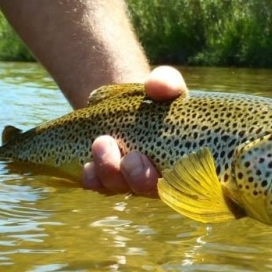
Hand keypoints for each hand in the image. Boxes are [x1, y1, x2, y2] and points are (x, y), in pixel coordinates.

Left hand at [81, 66, 186, 196]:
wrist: (125, 102)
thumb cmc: (154, 97)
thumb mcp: (164, 85)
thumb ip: (167, 82)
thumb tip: (156, 85)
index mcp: (180, 159)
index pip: (184, 180)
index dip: (176, 181)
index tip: (170, 160)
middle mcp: (156, 175)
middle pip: (147, 188)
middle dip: (138, 176)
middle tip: (132, 156)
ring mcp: (128, 179)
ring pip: (118, 186)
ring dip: (109, 169)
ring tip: (102, 142)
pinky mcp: (105, 178)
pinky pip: (97, 185)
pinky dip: (92, 178)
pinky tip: (87, 165)